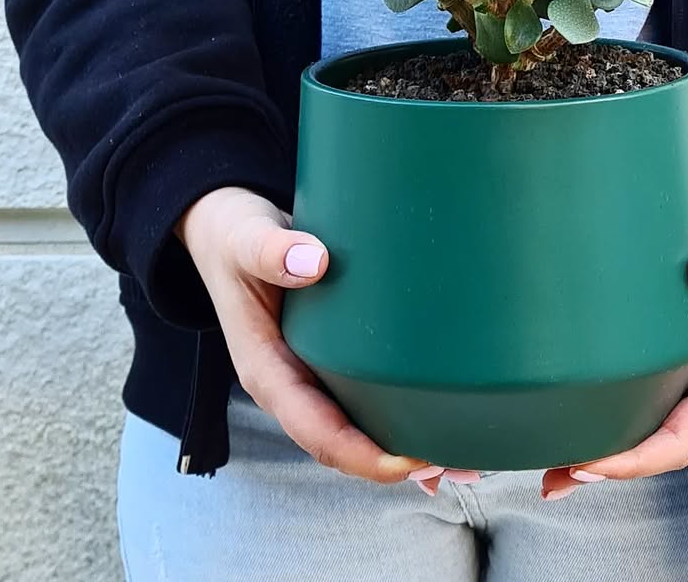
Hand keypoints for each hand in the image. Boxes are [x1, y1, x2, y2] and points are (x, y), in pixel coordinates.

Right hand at [177, 186, 447, 485]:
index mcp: (265, 369)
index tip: (408, 460)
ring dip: (401, 440)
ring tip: (461, 447)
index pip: (315, 430)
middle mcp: (289, 381)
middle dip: (392, 459)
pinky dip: (397, 405)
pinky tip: (439, 402)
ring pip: (355, 422)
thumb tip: (313, 262)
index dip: (360, 453)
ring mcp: (308, 370)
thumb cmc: (234, 236)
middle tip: (455, 459)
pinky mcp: (327, 352)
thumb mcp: (243, 238)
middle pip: (342, 441)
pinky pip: (363, 390)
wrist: (226, 228)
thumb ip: (270, 250)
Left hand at [540, 223, 687, 498]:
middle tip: (557, 475)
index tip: (600, 462)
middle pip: (658, 447)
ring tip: (549, 475)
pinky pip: (633, 404)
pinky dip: (599, 422)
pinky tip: (561, 430)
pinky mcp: (666, 371)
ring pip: (642, 433)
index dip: (644, 456)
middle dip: (610, 467)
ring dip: (597, 456)